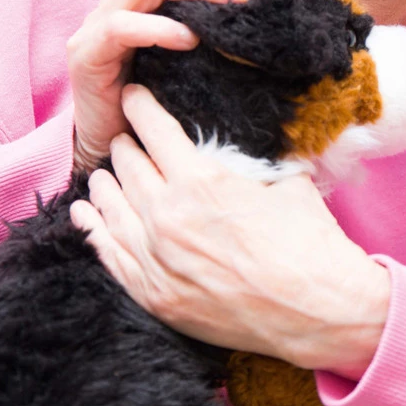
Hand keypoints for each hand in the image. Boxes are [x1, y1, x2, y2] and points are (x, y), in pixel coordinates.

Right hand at [67, 0, 287, 172]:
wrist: (123, 146)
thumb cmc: (173, 96)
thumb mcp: (210, 53)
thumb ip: (233, 25)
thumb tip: (288, 9)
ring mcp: (103, 20)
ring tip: (237, 0)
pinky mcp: (88, 53)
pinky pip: (120, 26)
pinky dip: (159, 29)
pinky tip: (191, 40)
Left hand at [69, 85, 390, 379]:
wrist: (318, 309)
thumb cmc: (311, 243)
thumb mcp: (289, 182)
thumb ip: (257, 162)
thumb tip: (256, 145)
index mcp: (203, 181)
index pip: (155, 130)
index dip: (141, 106)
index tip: (133, 95)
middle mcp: (169, 216)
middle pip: (129, 167)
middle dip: (126, 146)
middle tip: (126, 138)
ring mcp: (157, 259)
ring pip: (111, 208)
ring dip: (106, 184)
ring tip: (103, 174)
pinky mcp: (154, 295)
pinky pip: (109, 254)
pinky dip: (95, 229)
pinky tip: (88, 215)